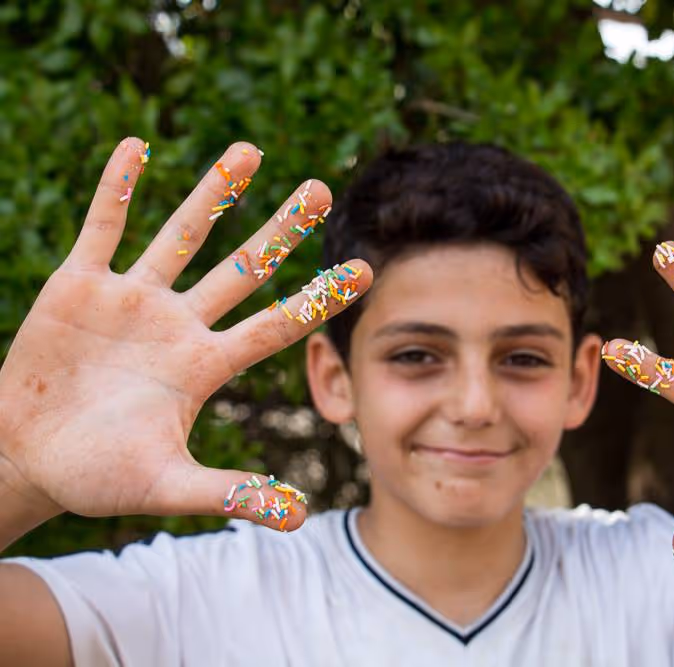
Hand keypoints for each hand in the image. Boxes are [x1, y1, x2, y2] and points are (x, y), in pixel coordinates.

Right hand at [0, 137, 369, 532]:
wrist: (25, 458)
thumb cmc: (97, 475)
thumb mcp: (167, 486)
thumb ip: (231, 494)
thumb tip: (300, 517)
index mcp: (205, 365)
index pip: (276, 324)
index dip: (319, 297)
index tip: (365, 267)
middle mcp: (179, 324)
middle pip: (242, 267)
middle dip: (281, 228)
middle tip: (322, 188)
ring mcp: (132, 301)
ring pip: (183, 234)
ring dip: (213, 193)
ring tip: (250, 150)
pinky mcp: (79, 286)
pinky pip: (102, 227)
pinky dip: (116, 188)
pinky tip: (136, 147)